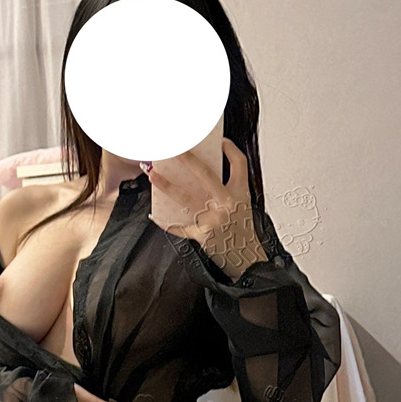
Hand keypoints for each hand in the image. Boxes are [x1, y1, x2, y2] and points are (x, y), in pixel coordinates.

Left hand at [146, 137, 269, 278]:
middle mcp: (227, 205)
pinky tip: (155, 215)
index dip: (229, 149)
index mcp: (240, 195)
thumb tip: (204, 175)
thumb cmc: (244, 233)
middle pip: (206, 175)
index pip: (238, 164)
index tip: (220, 140)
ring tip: (153, 175)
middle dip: (188, 160)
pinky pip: (179, 226)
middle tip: (175, 148)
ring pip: (186, 198)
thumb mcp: (244, 206)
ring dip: (167, 185)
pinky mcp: (202, 235)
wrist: (248, 261)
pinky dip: (166, 222)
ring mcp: (213, 220)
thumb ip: (228, 191)